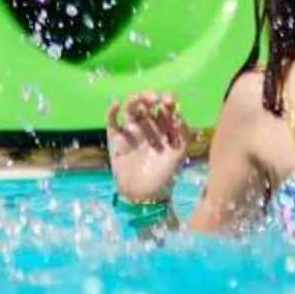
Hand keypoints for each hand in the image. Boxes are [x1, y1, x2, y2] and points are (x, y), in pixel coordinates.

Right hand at [104, 90, 189, 204]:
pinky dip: (112, 111)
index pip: (165, 108)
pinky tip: (116, 105)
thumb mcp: (179, 155)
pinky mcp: (115, 138)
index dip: (167, 101)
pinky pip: (111, 120)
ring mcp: (131, 131)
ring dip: (134, 100)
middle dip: (150, 97)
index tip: (169, 100)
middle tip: (154, 98)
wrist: (143, 196)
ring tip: (138, 100)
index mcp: (163, 129)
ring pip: (130, 108)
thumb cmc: (165, 176)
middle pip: (147, 104)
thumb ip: (183, 135)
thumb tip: (179, 115)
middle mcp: (147, 127)